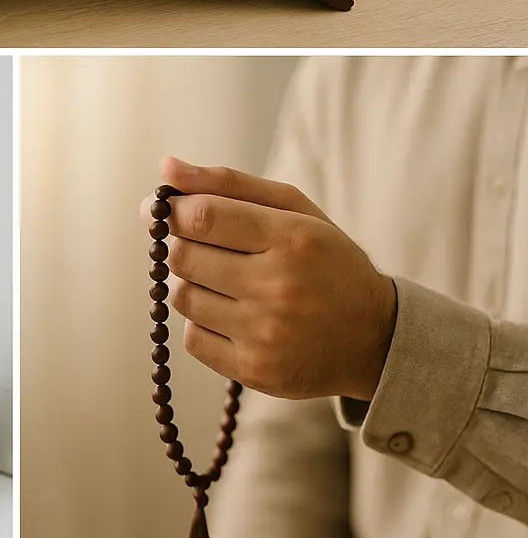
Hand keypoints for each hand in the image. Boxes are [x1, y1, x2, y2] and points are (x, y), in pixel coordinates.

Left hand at [140, 157, 396, 400]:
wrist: (376, 339)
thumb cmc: (325, 262)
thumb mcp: (294, 210)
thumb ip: (228, 184)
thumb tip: (166, 167)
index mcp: (292, 239)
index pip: (202, 217)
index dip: (169, 210)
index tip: (161, 208)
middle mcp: (278, 288)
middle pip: (183, 257)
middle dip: (183, 246)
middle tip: (204, 248)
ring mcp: (266, 334)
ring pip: (183, 298)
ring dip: (192, 285)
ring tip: (226, 284)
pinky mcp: (255, 371)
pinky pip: (192, 338)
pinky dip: (202, 324)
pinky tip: (233, 317)